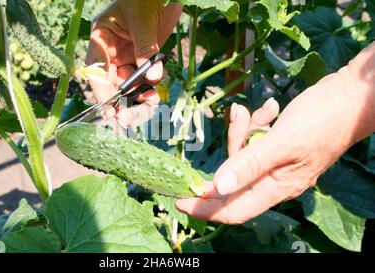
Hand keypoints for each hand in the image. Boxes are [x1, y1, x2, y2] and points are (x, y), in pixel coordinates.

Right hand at [86, 0, 181, 124]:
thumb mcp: (143, 21)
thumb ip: (145, 48)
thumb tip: (152, 78)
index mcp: (101, 38)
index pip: (95, 70)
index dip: (100, 91)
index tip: (109, 110)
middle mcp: (111, 51)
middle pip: (111, 82)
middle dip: (121, 100)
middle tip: (129, 118)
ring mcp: (126, 56)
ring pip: (129, 84)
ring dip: (139, 96)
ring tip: (151, 103)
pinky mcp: (142, 58)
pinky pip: (144, 79)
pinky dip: (150, 87)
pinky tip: (156, 90)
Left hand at [176, 46, 374, 223]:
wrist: (351, 97)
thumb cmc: (323, 120)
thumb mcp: (282, 143)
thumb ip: (249, 165)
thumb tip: (217, 188)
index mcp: (278, 188)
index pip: (233, 210)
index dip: (205, 208)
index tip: (178, 200)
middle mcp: (275, 180)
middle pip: (234, 174)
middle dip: (232, 146)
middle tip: (239, 118)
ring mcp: (276, 162)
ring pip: (242, 153)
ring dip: (244, 130)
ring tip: (260, 111)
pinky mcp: (276, 145)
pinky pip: (254, 139)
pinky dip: (256, 123)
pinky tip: (270, 109)